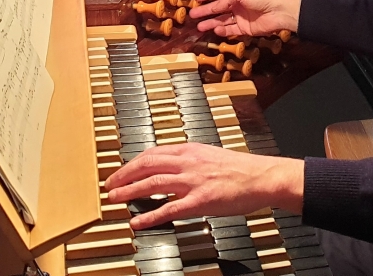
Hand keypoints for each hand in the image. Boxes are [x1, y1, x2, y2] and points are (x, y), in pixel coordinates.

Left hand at [104, 143, 304, 228]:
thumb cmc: (241, 169)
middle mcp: (188, 163)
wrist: (262, 177)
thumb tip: (173, 166)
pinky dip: (150, 216)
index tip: (121, 171)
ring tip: (116, 199)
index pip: (153, 153)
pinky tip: (138, 222)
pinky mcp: (200, 201)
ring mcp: (193, 182)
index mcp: (190, 150)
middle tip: (110, 185)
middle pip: (147, 165)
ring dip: (130, 191)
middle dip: (124, 175)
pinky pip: (169, 208)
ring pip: (153, 183)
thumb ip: (190, 160)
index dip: (133, 163)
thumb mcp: (211, 155)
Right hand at [190, 0, 301, 37]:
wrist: (279, 12)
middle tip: (193, 14)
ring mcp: (241, 16)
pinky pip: (231, 30)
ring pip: (222, 20)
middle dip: (205, 10)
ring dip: (211, 22)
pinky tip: (215, 30)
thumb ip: (225, 0)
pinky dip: (222, 30)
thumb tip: (214, 7)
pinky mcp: (245, 28)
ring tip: (199, 26)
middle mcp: (238, 3)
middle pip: (218, 7)